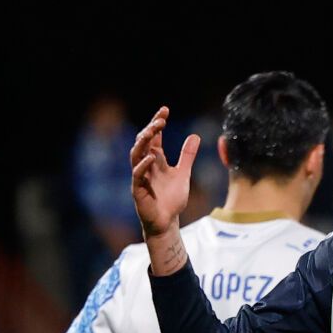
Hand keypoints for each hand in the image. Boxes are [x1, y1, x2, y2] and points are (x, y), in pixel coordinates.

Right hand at [129, 106, 197, 247]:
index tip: (165, 110)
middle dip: (150, 129)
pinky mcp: (138, 190)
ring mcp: (140, 177)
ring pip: (136, 154)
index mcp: (155, 159)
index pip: (153, 136)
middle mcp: (146, 165)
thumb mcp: (183, 173)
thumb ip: (187, 156)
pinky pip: (138, 175)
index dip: (157, 122)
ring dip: (143, 142)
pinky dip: (143, 165)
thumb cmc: (172, 199)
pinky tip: (152, 157)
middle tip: (160, 119)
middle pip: (143, 142)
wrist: (167, 222)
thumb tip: (196, 135)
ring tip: (152, 130)